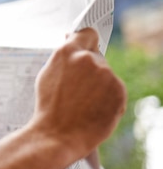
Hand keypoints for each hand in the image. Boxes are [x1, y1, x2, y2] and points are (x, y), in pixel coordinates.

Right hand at [32, 27, 126, 159]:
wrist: (57, 135)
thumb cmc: (48, 108)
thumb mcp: (47, 75)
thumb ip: (63, 58)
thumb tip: (71, 44)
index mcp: (67, 52)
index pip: (86, 33)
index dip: (86, 40)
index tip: (86, 45)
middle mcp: (88, 59)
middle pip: (95, 58)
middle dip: (89, 71)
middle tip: (76, 90)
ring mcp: (106, 74)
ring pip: (105, 76)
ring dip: (98, 86)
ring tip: (83, 104)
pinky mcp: (119, 90)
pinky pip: (114, 90)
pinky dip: (108, 99)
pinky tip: (93, 110)